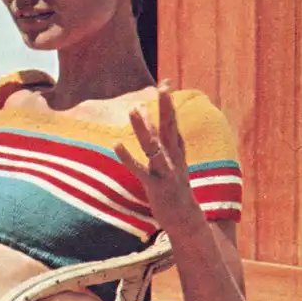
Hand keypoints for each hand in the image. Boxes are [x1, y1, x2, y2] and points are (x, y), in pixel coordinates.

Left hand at [115, 83, 203, 236]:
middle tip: (162, 87)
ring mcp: (165, 171)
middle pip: (170, 128)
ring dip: (144, 128)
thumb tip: (154, 126)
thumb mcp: (171, 163)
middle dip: (166, 108)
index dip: (169, 103)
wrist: (185, 219)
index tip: (165, 82)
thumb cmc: (174, 188)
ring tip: (134, 109)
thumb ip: (163, 143)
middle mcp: (174, 158)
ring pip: (154, 146)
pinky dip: (128, 158)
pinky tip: (116, 145)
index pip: (173, 122)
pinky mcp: (156, 186)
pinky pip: (140, 170)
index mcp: (177, 151)